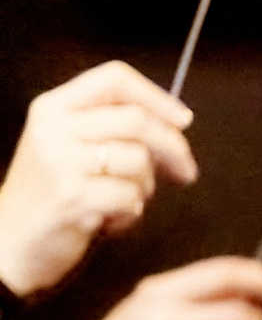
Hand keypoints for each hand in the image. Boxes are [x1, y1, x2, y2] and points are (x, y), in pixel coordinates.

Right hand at [0, 62, 197, 297]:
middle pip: (136, 120)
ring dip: (145, 187)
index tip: (184, 120)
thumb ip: (109, 128)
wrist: (10, 241)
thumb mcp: (68, 147)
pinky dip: (131, 214)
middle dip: (173, 148)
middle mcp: (53, 128)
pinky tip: (109, 221)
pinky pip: (131, 197)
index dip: (157, 98)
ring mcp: (60, 162)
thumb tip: (176, 123)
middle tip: (186, 173)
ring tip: (123, 200)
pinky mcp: (72, 197)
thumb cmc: (54, 194)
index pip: (114, 78)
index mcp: (53, 108)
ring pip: (138, 160)